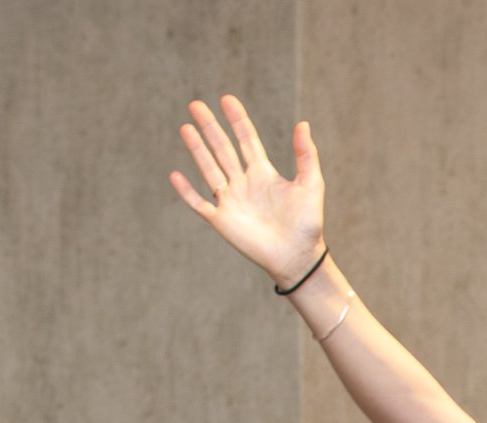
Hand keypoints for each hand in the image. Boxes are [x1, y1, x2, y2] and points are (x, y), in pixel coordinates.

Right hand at [169, 95, 327, 285]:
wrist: (298, 257)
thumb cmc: (307, 224)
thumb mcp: (311, 184)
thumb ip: (306, 155)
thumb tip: (303, 123)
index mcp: (263, 173)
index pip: (246, 140)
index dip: (237, 120)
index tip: (227, 99)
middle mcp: (244, 183)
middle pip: (222, 149)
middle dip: (210, 127)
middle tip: (195, 105)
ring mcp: (231, 201)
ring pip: (209, 169)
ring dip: (197, 149)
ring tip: (185, 127)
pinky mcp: (222, 221)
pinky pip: (199, 203)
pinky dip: (187, 191)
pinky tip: (175, 175)